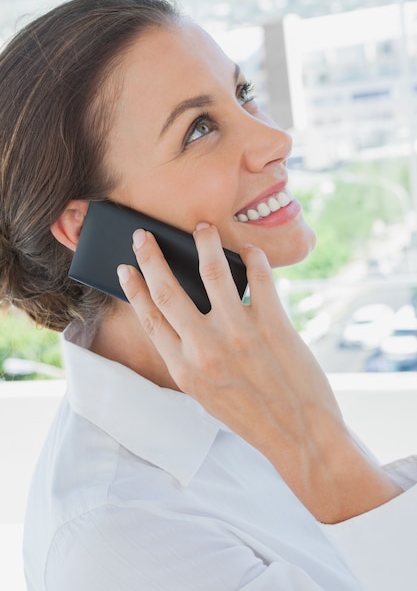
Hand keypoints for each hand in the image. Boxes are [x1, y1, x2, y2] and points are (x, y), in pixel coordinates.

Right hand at [117, 223, 401, 522]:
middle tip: (144, 234)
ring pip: (212, 272)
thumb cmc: (251, 415)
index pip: (149, 317)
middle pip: (167, 290)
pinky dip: (253, 258)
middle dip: (151, 256)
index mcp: (183, 368)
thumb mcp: (206, 393)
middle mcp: (204, 349)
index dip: (134, 288)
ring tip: (203, 228)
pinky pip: (259, 278)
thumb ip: (190, 356)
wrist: (300, 436)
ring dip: (205, 243)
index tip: (126, 267)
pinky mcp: (273, 325)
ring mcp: (239, 334)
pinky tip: (250, 250)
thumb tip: (185, 314)